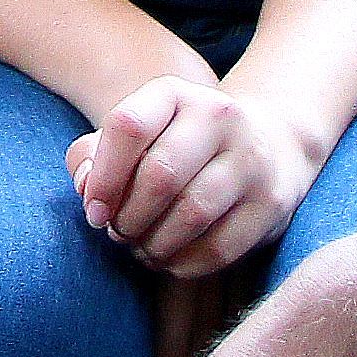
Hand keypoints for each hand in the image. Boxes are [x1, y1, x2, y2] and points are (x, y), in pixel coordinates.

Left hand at [71, 75, 322, 274]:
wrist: (269, 143)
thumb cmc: (179, 145)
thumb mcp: (138, 134)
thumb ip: (94, 155)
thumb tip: (86, 188)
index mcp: (175, 94)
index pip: (128, 125)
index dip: (102, 177)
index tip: (94, 210)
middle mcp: (219, 117)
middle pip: (160, 175)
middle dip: (128, 217)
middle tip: (118, 232)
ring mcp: (251, 160)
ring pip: (192, 214)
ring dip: (154, 244)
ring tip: (142, 246)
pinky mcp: (270, 203)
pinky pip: (219, 248)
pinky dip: (184, 263)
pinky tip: (170, 258)